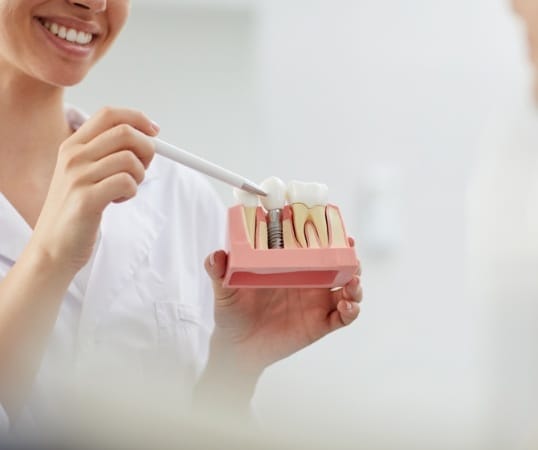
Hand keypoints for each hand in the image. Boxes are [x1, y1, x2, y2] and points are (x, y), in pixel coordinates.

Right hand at [31, 107, 158, 272]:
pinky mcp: (86, 199)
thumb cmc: (75, 211)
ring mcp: (78, 177)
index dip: (138, 118)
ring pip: (130, 159)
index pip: (109, 114)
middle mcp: (73, 156)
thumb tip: (146, 138)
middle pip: (125, 133)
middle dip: (146, 149)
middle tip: (142, 169)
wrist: (53, 247)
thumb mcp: (84, 173)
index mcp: (72, 145)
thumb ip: (107, 154)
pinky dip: (131, 192)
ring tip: (124, 190)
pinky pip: (127, 182)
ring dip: (138, 176)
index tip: (154, 131)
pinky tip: (117, 200)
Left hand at [204, 242, 362, 376]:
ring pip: (348, 288)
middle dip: (351, 257)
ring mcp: (317, 302)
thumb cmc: (232, 312)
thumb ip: (219, 271)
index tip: (337, 228)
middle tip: (351, 254)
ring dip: (356, 283)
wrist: (237, 347)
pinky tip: (347, 306)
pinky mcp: (321, 324)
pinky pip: (343, 316)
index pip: (316, 246)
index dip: (330, 236)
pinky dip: (352, 310)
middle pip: (339, 264)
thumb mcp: (225, 289)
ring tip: (352, 283)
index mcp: (291, 266)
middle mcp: (309, 281)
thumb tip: (216, 255)